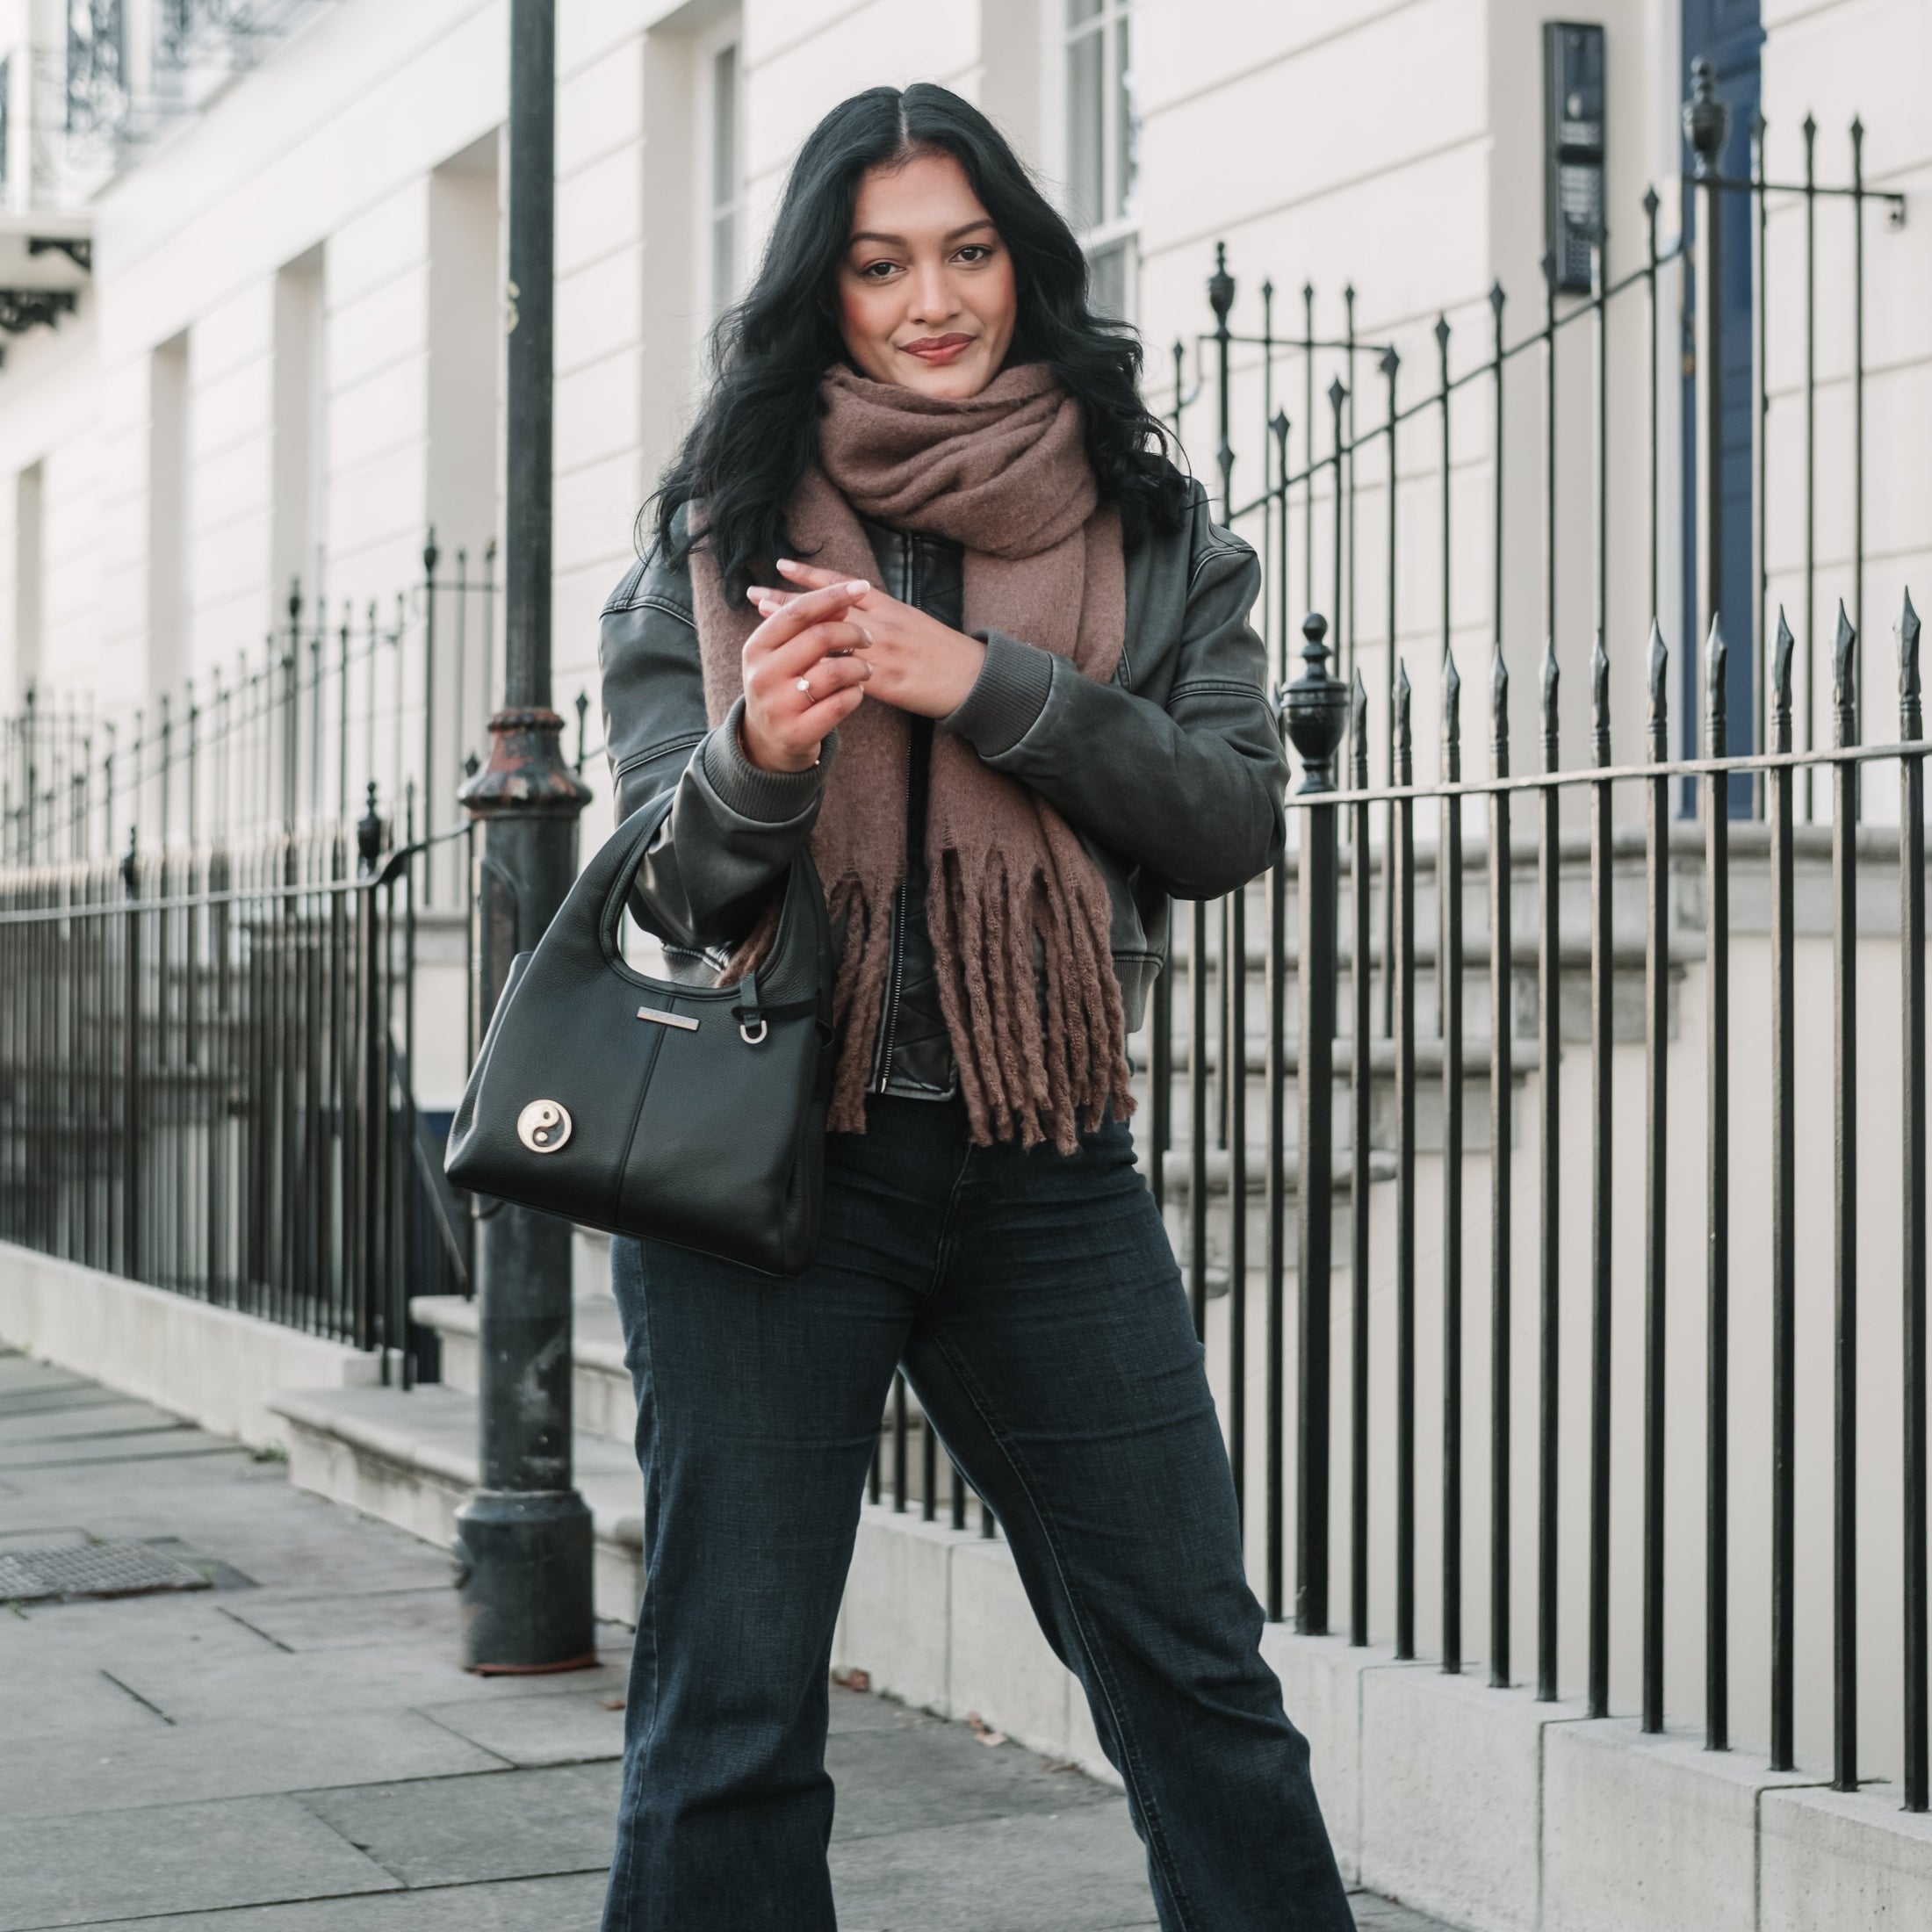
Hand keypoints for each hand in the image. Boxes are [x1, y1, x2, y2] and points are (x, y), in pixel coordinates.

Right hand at [738, 577, 874, 772]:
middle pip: (820, 637)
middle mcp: (763, 675)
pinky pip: (841, 703)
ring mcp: (778, 706)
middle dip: (853, 633)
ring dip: (860, 667)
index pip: (798, 612)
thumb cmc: (782, 688)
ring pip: (834, 671)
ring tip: (865, 670)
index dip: (832, 596)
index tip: (860, 587)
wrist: (767, 743)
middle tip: (869, 638)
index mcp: (756, 648)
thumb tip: (841, 601)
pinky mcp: (798, 732)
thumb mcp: (783, 656)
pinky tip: (856, 692)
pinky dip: (856, 694)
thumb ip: (807, 628)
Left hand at [747, 559, 988, 720]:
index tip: (781, 565)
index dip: (811, 575)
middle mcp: (881, 624)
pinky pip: (845, 672)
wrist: (974, 678)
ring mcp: (882, 651)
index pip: (843, 587)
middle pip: (826, 608)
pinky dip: (820, 668)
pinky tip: (794, 665)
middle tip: (755, 593)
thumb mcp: (916, 623)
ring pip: (829, 637)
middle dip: (789, 601)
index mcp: (890, 608)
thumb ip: (886, 616)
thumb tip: (860, 610)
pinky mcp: (886, 680)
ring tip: (764, 621)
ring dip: (794, 631)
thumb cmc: (947, 653)